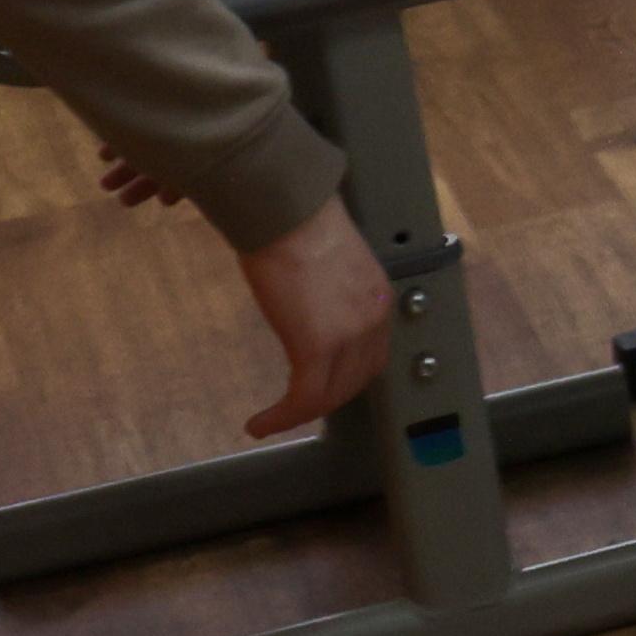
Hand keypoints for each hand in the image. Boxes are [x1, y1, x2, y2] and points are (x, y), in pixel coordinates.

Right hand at [230, 195, 393, 436]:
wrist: (285, 211)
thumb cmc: (292, 226)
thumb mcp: (324, 265)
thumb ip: (327, 292)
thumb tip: (308, 306)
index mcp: (377, 297)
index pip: (371, 353)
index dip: (346, 376)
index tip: (321, 384)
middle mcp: (374, 318)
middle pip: (356, 379)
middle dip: (326, 399)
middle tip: (295, 408)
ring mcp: (350, 334)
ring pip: (330, 395)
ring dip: (300, 413)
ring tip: (271, 420)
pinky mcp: (318, 346)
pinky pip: (304, 399)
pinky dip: (282, 418)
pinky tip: (258, 424)